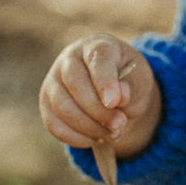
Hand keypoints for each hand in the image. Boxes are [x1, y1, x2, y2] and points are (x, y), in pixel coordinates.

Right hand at [39, 35, 161, 160]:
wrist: (114, 89)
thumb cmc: (127, 79)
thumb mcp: (139, 79)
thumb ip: (130, 85)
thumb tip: (117, 98)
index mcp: (97, 45)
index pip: (97, 59)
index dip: (105, 81)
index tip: (114, 103)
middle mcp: (70, 58)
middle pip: (75, 84)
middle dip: (98, 111)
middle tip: (120, 124)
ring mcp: (54, 79)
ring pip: (62, 107)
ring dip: (89, 127)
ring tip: (112, 133)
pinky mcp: (46, 102)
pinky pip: (54, 124)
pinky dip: (75, 137)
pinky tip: (95, 139)